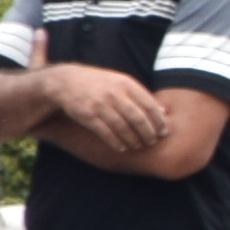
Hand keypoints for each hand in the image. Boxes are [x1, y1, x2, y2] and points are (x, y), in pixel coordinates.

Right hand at [44, 63, 164, 154]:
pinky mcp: (87, 115)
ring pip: (123, 128)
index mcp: (126, 83)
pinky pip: (106, 133)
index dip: (159, 121)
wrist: (66, 82)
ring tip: (138, 145)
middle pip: (138, 118)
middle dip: (148, 133)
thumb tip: (163, 111)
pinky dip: (116, 142)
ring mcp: (100, 105)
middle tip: (152, 142)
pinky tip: (122, 147)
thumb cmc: (99, 84)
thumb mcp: (120, 83)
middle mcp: (114, 93)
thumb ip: (141, 96)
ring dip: (133, 140)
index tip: (163, 132)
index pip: (149, 105)